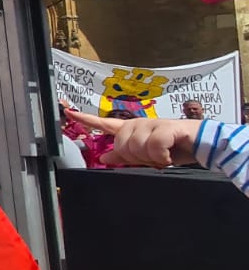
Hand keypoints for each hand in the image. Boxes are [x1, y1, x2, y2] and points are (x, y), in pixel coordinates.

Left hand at [63, 108, 202, 166]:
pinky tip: (168, 155)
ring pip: (136, 146)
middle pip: (120, 144)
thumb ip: (125, 155)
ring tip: (163, 155)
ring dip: (151, 158)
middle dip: (136, 157)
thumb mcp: (146, 155)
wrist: (201, 145)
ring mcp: (151, 124)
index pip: (104, 123)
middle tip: (152, 157)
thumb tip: (104, 156)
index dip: (86, 118)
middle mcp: (138, 123)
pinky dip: (161, 157)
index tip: (69, 112)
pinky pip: (153, 146)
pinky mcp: (166, 127)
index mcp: (131, 129)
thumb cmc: (173, 149)